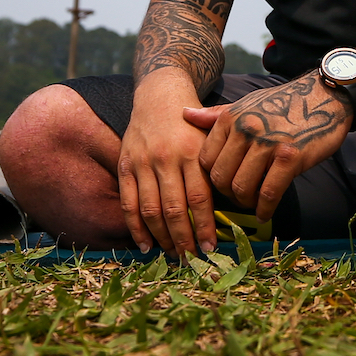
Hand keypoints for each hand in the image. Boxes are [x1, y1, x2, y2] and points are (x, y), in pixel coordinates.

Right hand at [117, 74, 215, 254]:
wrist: (159, 95)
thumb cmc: (192, 124)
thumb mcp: (210, 139)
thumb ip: (216, 170)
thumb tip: (230, 211)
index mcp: (192, 152)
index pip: (199, 199)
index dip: (204, 227)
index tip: (210, 248)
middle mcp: (166, 158)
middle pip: (175, 209)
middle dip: (184, 239)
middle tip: (192, 260)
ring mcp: (143, 162)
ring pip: (151, 210)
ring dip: (162, 238)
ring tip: (173, 255)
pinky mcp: (125, 165)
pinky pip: (128, 202)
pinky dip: (136, 228)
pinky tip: (146, 245)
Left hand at [184, 72, 350, 223]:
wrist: (323, 97)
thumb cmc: (282, 104)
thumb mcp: (245, 105)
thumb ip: (215, 115)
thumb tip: (184, 114)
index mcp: (230, 118)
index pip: (206, 161)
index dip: (212, 179)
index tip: (225, 185)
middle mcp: (245, 129)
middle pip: (221, 178)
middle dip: (228, 195)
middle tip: (240, 198)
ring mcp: (267, 143)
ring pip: (242, 187)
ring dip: (246, 202)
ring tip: (254, 203)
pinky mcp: (290, 157)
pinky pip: (269, 192)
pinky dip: (265, 208)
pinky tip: (265, 213)